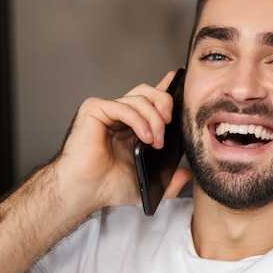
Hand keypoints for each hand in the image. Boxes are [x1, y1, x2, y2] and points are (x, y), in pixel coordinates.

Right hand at [51, 70, 187, 212]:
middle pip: (147, 92)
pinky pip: (123, 106)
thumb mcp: (148, 184)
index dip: (165, 89)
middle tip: (170, 122)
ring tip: (156, 140)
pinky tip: (145, 137)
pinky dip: (139, 120)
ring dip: (154, 118)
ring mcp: (106, 111)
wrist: (86, 192)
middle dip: (164, 102)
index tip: (178, 81)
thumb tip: (186, 174)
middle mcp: (119, 115)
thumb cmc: (107, 186)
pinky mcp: (94, 110)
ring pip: (139, 98)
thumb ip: (169, 181)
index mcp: (131, 126)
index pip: (150, 101)